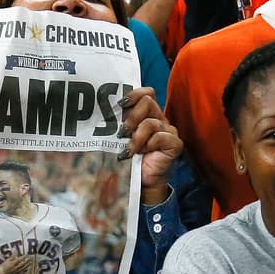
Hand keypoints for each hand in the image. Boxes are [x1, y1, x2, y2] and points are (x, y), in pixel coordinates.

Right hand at [0, 254, 34, 273]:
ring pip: (23, 268)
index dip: (24, 257)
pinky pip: (22, 273)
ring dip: (27, 265)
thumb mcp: (6, 261)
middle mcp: (15, 268)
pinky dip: (25, 271)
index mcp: (12, 264)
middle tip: (30, 258)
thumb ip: (12, 258)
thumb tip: (16, 254)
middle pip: (23, 264)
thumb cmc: (2, 267)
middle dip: (27, 261)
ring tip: (30, 263)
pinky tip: (27, 269)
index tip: (27, 255)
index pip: (20, 259)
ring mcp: (16, 272)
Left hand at [118, 87, 182, 203]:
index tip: (120, 104)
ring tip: (129, 150)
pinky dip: (147, 146)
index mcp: (148, 114)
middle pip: (148, 102)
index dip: (134, 94)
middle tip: (122, 132)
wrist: (141, 180)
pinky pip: (159, 137)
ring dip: (136, 137)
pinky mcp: (175, 144)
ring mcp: (169, 131)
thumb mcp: (121, 137)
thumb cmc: (130, 158)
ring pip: (150, 122)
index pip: (146, 93)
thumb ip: (118, 123)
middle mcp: (160, 119)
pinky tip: (142, 154)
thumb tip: (99, 111)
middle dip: (131, 117)